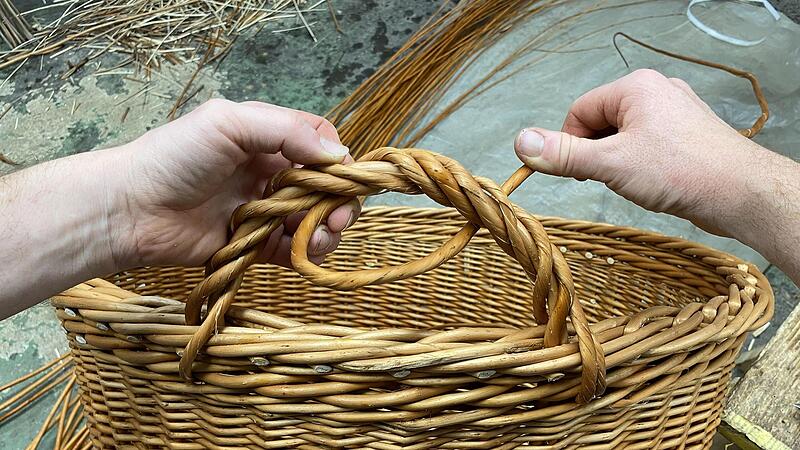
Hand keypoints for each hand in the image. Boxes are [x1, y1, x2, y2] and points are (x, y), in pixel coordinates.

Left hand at [112, 99, 359, 268]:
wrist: (130, 210)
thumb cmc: (173, 158)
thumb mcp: (228, 123)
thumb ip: (285, 130)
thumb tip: (338, 153)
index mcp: (265, 138)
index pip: (318, 141)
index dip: (337, 159)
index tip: (343, 178)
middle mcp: (268, 172)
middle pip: (323, 185)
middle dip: (339, 201)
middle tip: (339, 217)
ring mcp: (261, 209)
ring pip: (313, 219)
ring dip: (326, 229)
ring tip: (319, 237)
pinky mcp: (252, 244)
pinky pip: (291, 249)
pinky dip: (305, 252)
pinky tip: (303, 251)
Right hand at [513, 69, 799, 283]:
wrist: (742, 193)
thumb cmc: (681, 172)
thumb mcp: (611, 164)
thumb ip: (563, 154)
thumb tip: (521, 142)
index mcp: (635, 87)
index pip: (579, 112)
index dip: (571, 145)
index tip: (580, 173)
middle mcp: (656, 92)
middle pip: (600, 123)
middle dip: (598, 154)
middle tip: (611, 179)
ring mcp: (674, 112)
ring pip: (623, 137)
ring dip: (618, 162)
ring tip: (638, 182)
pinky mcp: (686, 134)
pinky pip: (646, 145)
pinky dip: (640, 165)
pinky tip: (654, 182)